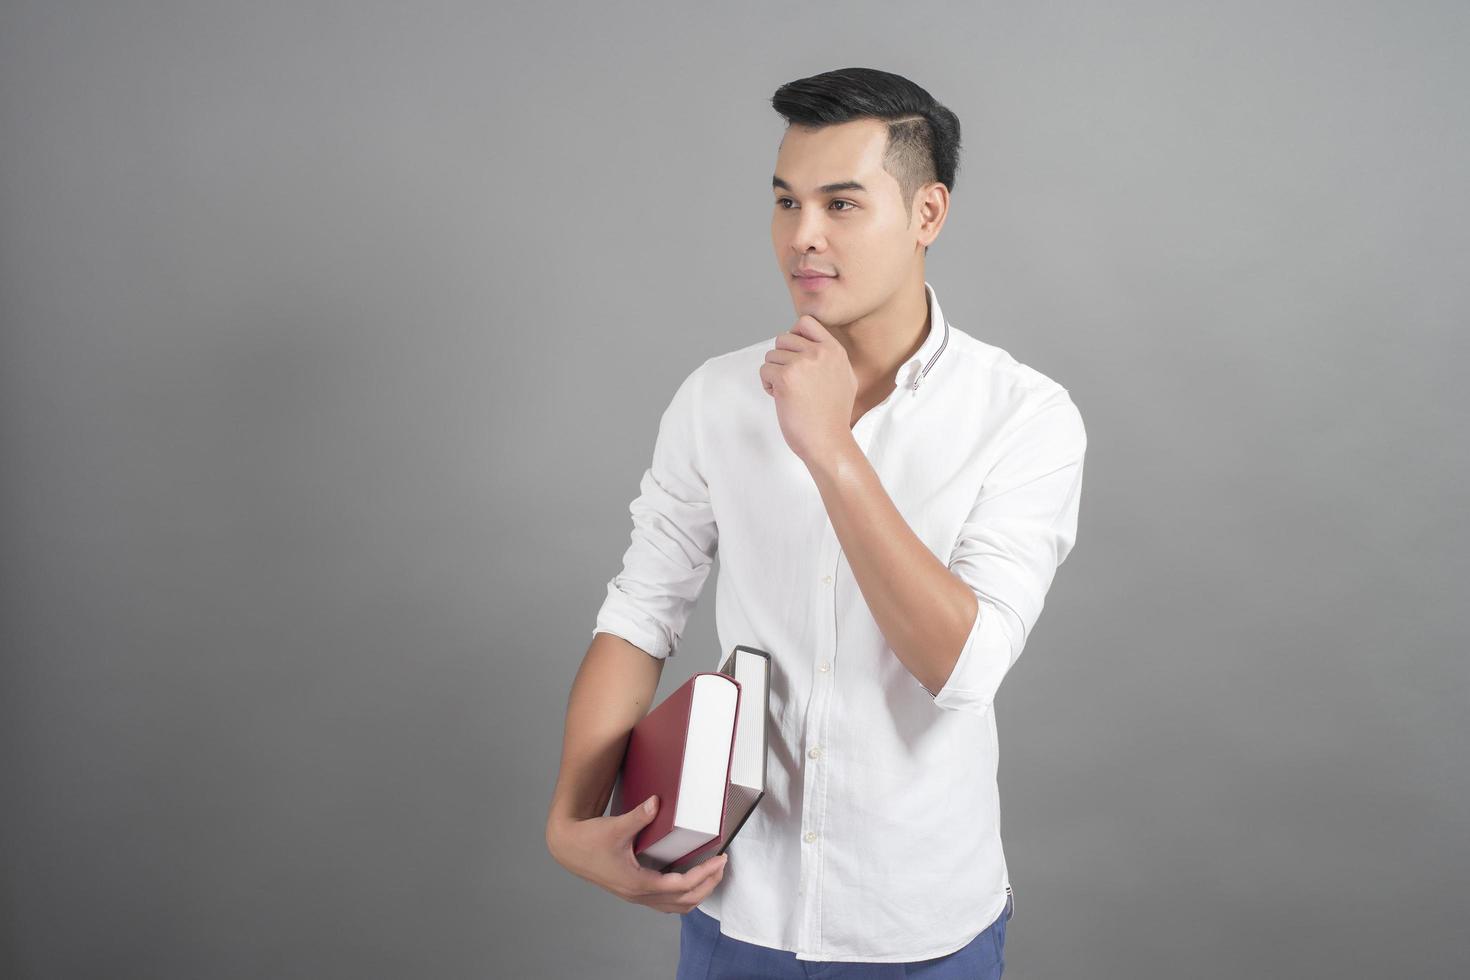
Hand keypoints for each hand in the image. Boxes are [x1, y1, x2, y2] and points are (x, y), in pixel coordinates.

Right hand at [545, 795, 728, 913]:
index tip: (720, 860)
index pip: (681, 886)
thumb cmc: (588, 840)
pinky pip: (665, 903)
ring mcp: (636, 896)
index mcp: (638, 883)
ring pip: (675, 907)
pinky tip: (688, 879)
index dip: (704, 874)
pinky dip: (682, 895)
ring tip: (711, 874)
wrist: (567, 848)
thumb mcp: (616, 827)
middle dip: (708, 885)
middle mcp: (639, 895)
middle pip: (684, 902)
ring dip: (697, 893)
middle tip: (722, 866)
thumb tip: (656, 802)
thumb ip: (639, 816)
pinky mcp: (633, 891)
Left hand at [760, 315, 855, 464]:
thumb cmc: (833, 417)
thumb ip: (831, 359)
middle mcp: (819, 352)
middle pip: (783, 339)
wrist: (828, 442)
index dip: (794, 336)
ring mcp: (802, 364)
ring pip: (771, 356)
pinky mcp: (785, 378)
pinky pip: (764, 370)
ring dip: (774, 374)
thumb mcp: (845, 379)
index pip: (805, 322)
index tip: (795, 355)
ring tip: (788, 393)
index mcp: (834, 350)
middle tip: (790, 380)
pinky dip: (768, 385)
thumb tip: (815, 344)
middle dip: (781, 359)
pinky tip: (782, 399)